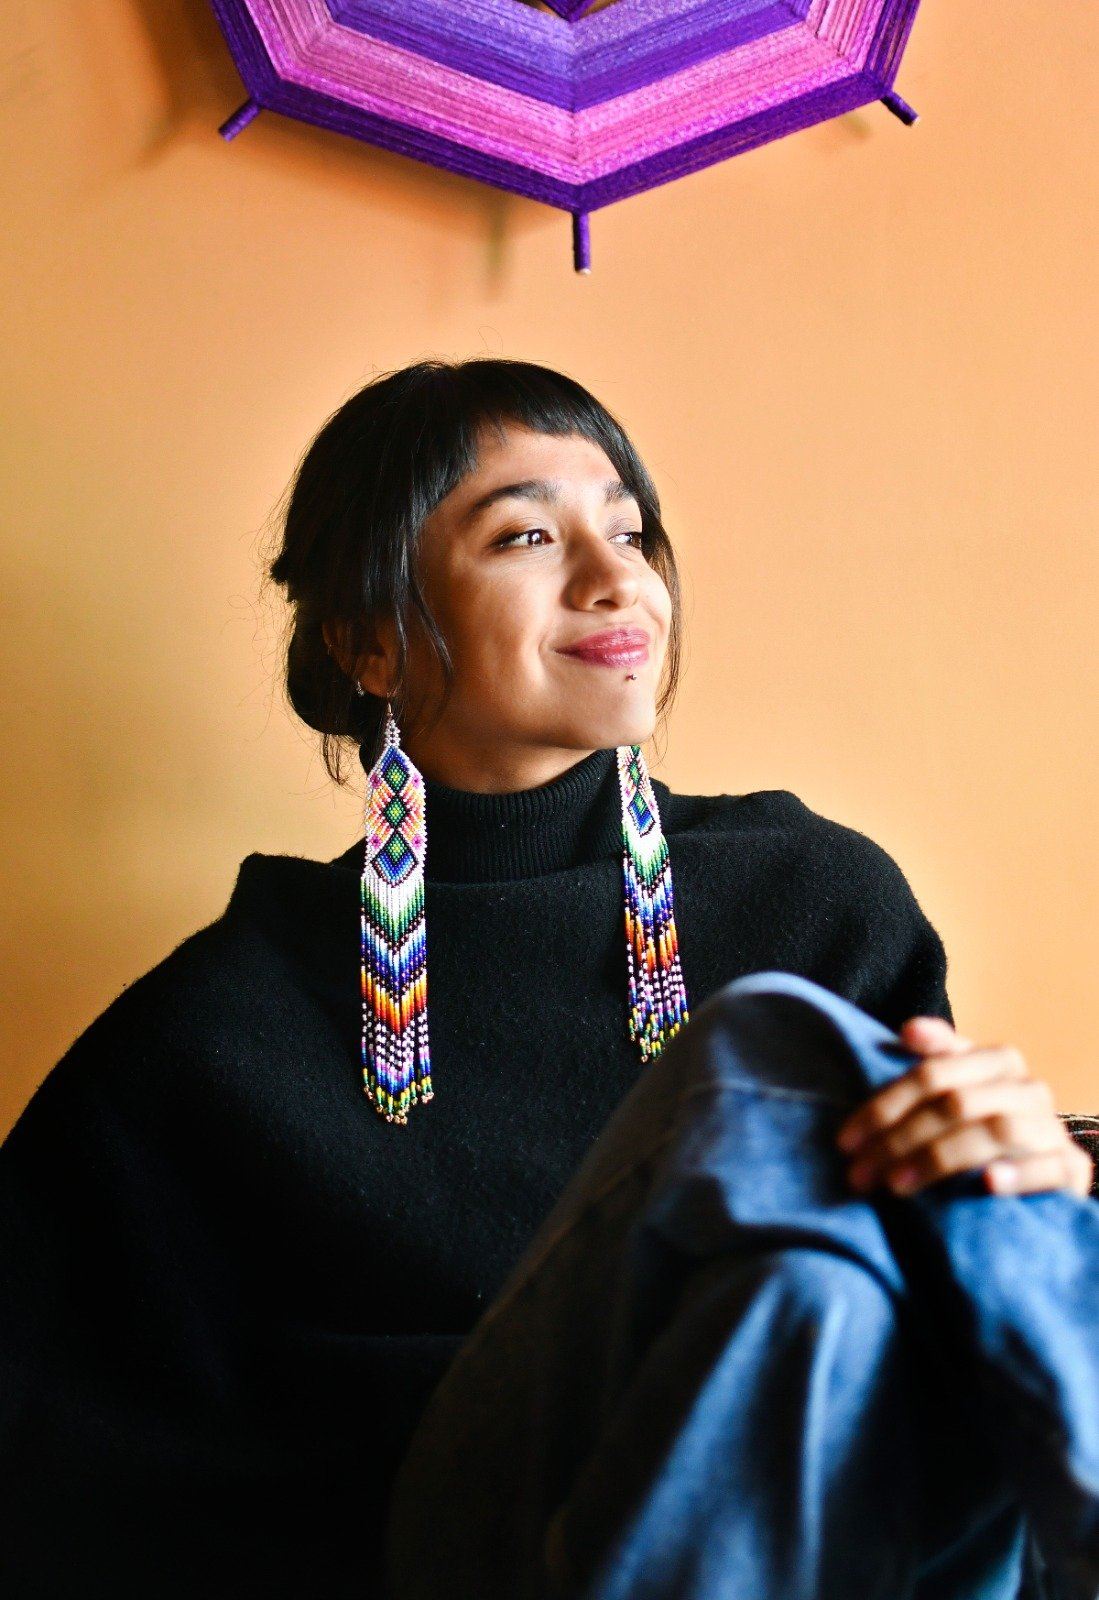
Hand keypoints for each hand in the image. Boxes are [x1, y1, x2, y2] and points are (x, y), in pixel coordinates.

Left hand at [834, 1015, 1094, 1198]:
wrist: (1047, 1167)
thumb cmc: (983, 1128)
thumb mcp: (956, 1092)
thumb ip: (932, 1061)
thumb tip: (908, 1030)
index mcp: (997, 1061)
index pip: (932, 1074)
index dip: (885, 1105)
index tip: (846, 1140)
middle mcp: (1028, 1088)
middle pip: (955, 1104)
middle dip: (899, 1140)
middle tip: (860, 1174)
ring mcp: (1051, 1128)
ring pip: (995, 1130)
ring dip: (940, 1158)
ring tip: (897, 1184)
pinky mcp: (1072, 1169)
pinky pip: (1048, 1167)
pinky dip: (1016, 1174)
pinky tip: (986, 1184)